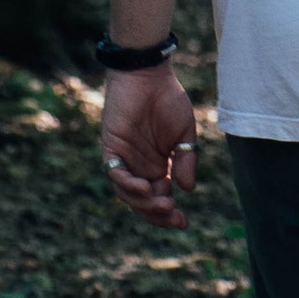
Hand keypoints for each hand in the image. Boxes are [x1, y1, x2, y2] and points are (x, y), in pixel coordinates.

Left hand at [101, 63, 198, 225]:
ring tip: (163, 202)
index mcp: (158, 166)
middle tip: (174, 216)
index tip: (184, 223)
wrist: (149, 74)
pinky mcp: (111, 147)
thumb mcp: (185, 133)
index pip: (161, 197)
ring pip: (128, 193)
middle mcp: (139, 166)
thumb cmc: (168, 100)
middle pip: (143, 202)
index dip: (170, 214)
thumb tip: (187, 189)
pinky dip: (127, 184)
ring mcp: (124, 159)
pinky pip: (114, 173)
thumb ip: (185, 160)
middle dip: (157, 214)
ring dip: (144, 202)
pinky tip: (144, 186)